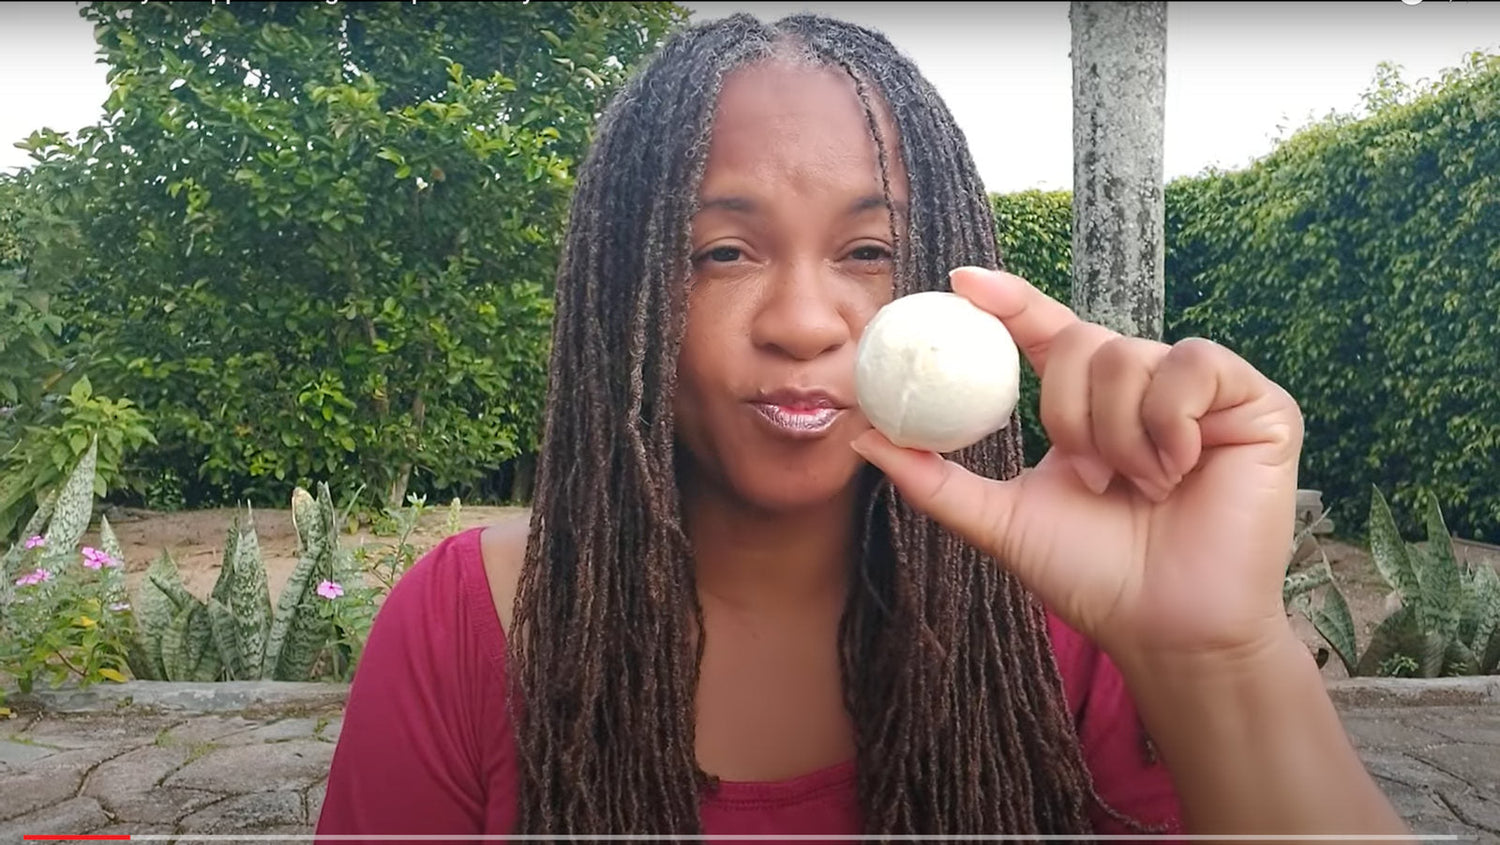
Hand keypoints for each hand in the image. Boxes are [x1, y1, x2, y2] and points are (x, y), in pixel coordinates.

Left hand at [850, 267, 1303, 667]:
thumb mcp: (1000, 520)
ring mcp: (1199, 392)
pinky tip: (1183, 467)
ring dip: (1121, 432)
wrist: (1167, 627)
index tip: (960, 281)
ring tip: (1141, 487)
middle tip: (1089, 475)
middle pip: (1083, 340)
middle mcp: (1142, 387)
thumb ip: (934, 479)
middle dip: (1069, 410)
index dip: (1008, 300)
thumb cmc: (1092, 576)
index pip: (1045, 333)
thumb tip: (862, 437)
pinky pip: (1195, 366)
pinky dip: (1173, 419)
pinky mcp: (1255, 402)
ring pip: (1132, 356)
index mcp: (1087, 404)